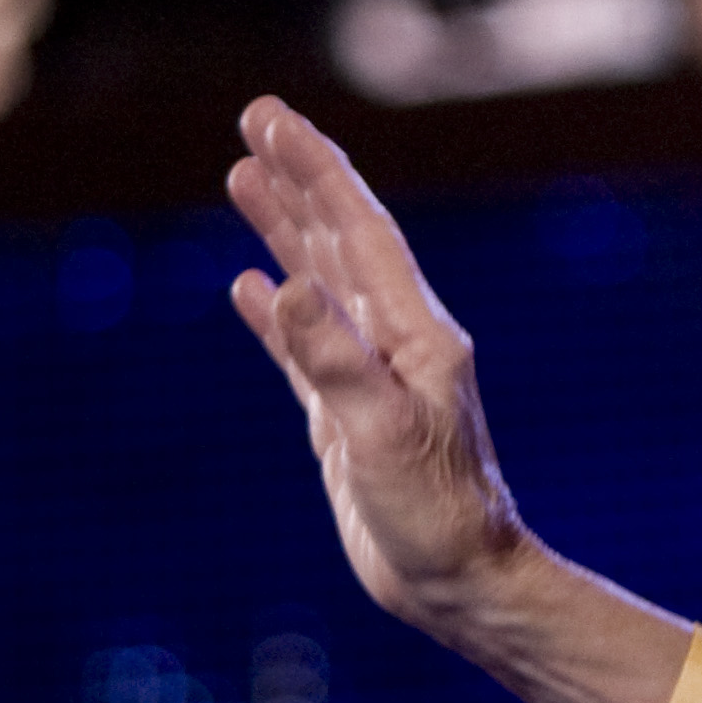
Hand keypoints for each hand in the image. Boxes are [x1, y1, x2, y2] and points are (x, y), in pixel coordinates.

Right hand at [225, 97, 693, 702]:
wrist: (458, 583)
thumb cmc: (436, 514)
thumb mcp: (381, 433)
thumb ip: (333, 360)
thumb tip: (284, 283)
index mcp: (416, 334)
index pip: (359, 232)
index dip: (316, 172)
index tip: (271, 121)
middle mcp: (397, 343)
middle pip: (340, 240)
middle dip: (299, 179)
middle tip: (254, 119)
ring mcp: (371, 376)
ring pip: (319, 282)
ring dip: (284, 230)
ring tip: (243, 177)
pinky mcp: (347, 415)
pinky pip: (304, 344)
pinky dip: (275, 311)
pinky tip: (249, 284)